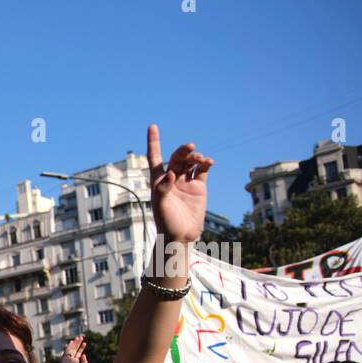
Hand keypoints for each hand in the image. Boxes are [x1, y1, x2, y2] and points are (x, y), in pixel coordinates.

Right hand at [59, 336, 87, 362]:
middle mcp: (71, 358)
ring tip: (78, 338)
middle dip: (78, 343)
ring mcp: (67, 358)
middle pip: (75, 349)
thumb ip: (84, 361)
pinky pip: (66, 351)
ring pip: (71, 349)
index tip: (84, 343)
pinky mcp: (64, 358)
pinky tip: (72, 342)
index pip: (78, 352)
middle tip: (81, 337)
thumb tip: (83, 354)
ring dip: (74, 343)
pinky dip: (69, 346)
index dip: (81, 347)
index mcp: (76, 361)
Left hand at [147, 124, 213, 243]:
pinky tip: (209, 163)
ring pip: (191, 162)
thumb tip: (170, 174)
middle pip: (177, 157)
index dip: (153, 142)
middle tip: (190, 148)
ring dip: (196, 157)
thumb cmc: (166, 224)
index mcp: (158, 180)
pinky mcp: (199, 187)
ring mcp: (185, 182)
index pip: (154, 157)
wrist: (181, 236)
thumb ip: (163, 190)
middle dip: (183, 151)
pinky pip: (202, 170)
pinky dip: (205, 163)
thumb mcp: (161, 207)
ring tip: (202, 160)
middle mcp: (171, 178)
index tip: (152, 126)